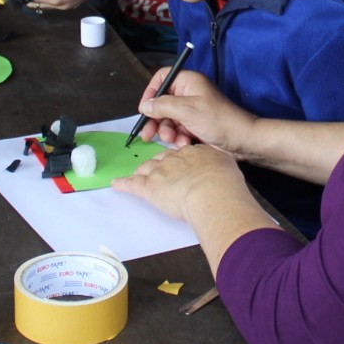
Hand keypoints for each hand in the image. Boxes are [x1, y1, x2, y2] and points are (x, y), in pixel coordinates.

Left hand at [112, 144, 247, 222]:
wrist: (212, 190)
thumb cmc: (223, 181)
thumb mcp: (226, 165)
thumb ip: (220, 165)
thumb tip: (222, 170)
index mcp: (193, 153)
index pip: (181, 154)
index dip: (178, 160)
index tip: (179, 164)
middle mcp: (174, 159)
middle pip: (161, 159)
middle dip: (158, 164)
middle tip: (158, 171)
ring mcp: (160, 172)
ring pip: (147, 169)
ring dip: (142, 172)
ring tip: (138, 175)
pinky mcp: (149, 187)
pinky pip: (132, 184)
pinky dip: (123, 184)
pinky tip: (117, 184)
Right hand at [134, 70, 256, 154]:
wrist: (242, 141)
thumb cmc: (219, 120)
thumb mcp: (187, 110)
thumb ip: (162, 106)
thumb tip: (145, 105)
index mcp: (188, 82)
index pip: (162, 78)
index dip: (151, 92)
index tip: (144, 108)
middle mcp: (189, 94)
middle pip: (162, 103)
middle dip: (156, 119)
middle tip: (147, 134)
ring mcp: (193, 111)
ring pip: (169, 119)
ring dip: (168, 132)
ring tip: (173, 140)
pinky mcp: (196, 126)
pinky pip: (179, 130)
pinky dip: (178, 138)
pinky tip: (184, 145)